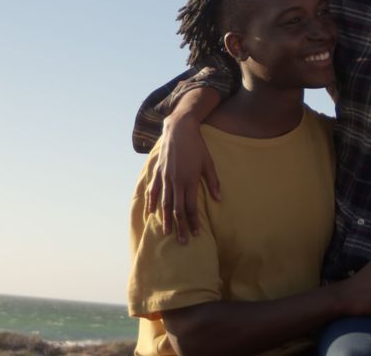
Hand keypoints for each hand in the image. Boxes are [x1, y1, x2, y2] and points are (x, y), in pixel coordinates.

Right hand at [144, 112, 219, 242]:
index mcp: (190, 180)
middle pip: (177, 210)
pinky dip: (152, 202)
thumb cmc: (197, 146)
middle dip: (180, 227)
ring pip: (165, 203)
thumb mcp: (208, 163)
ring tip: (167, 232)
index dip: (194, 222)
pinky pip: (154, 190)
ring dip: (166, 219)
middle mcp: (176, 182)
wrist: (180, 129)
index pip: (191, 208)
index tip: (197, 234)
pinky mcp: (158, 172)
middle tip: (183, 242)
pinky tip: (152, 212)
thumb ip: (213, 182)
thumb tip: (219, 199)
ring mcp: (165, 177)